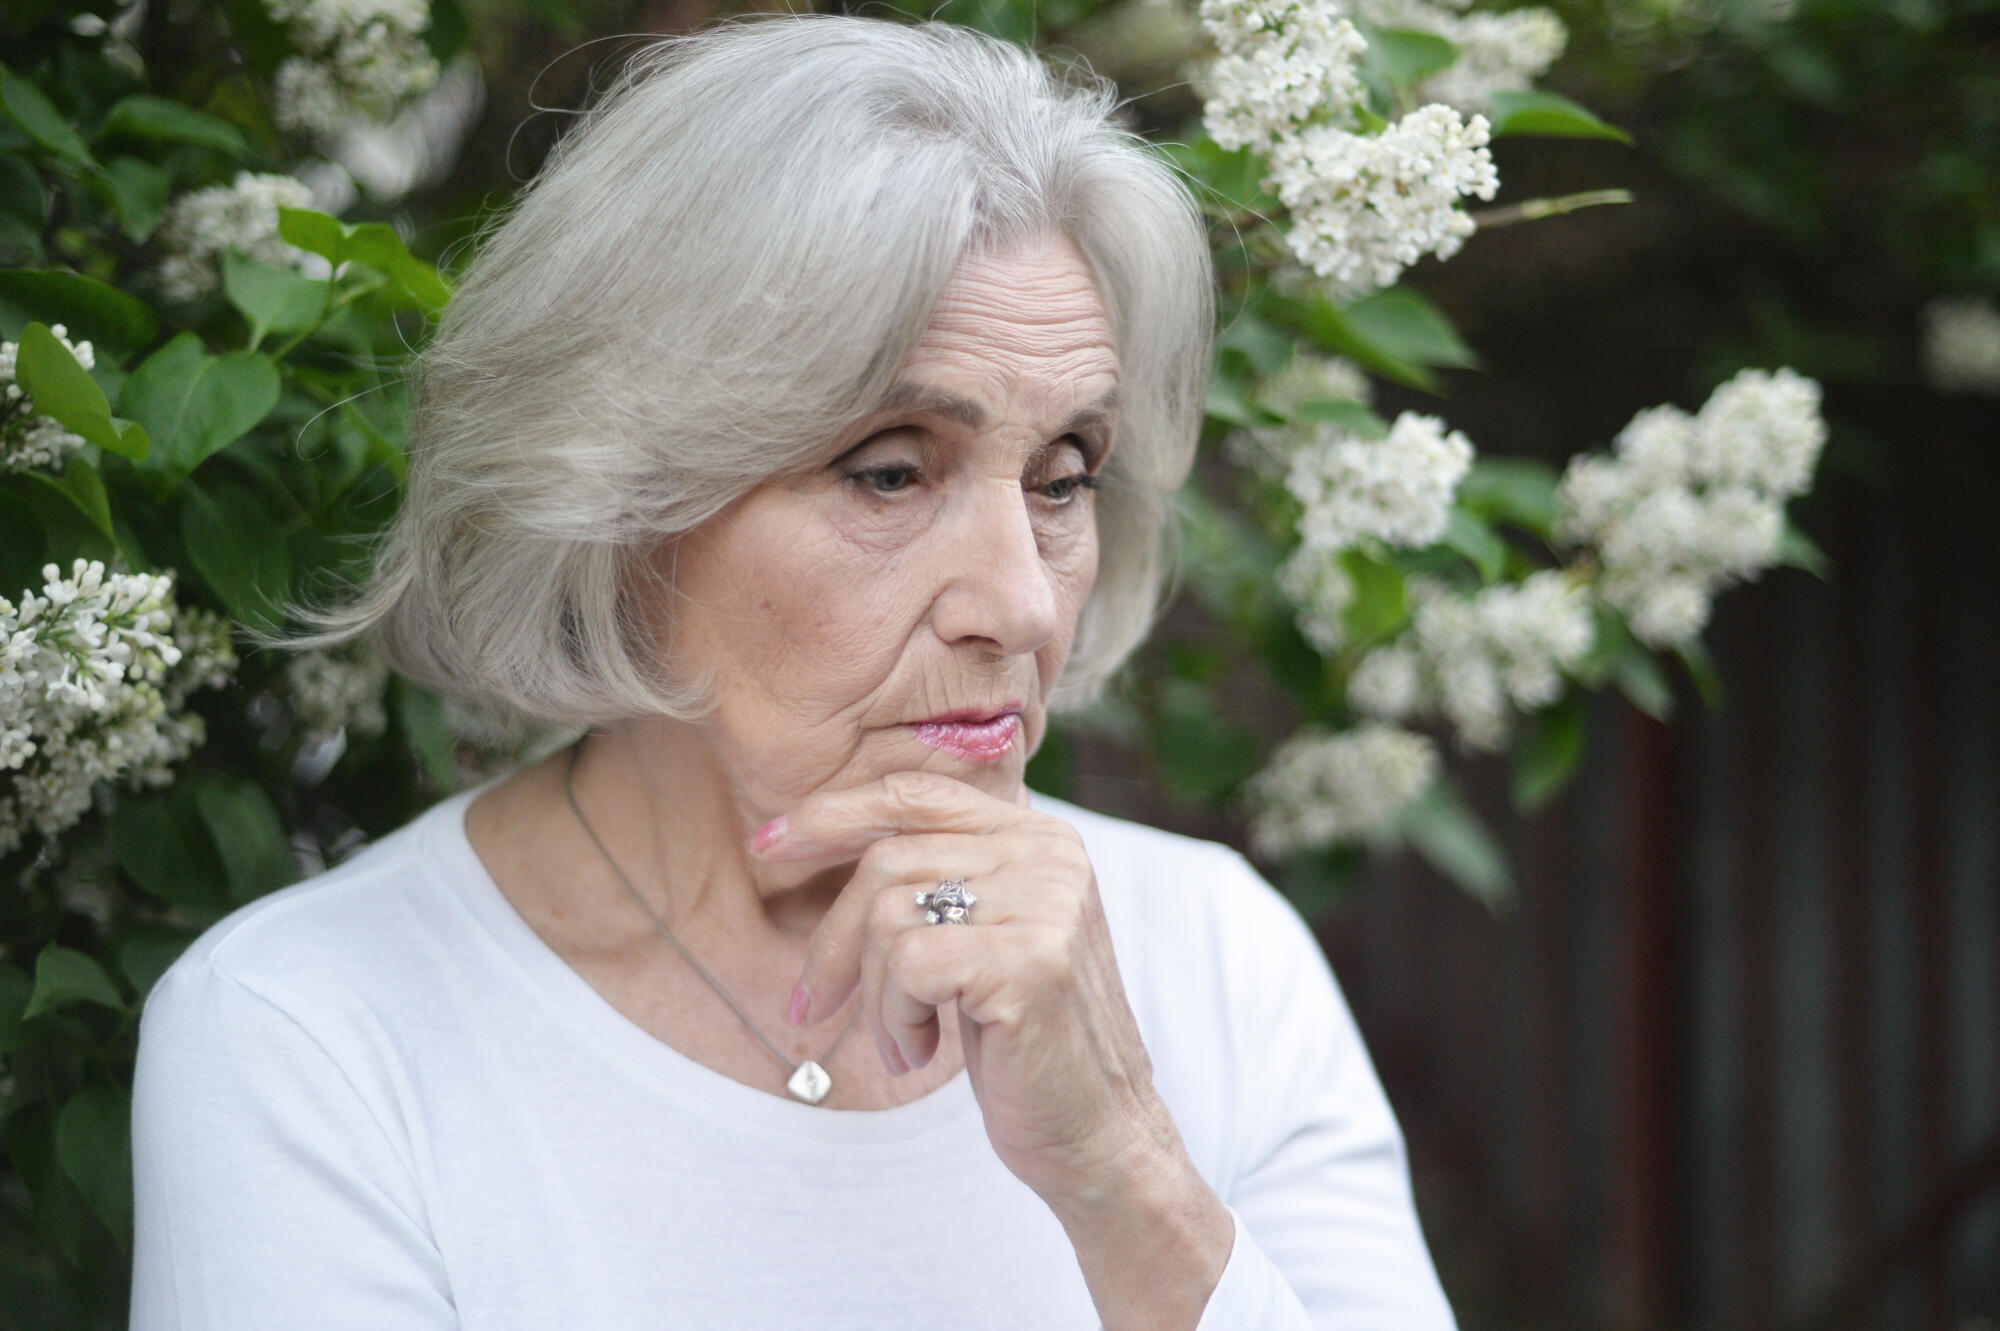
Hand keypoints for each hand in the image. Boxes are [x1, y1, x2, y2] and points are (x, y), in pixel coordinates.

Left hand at [752, 770, 1174, 1205]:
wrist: (1096, 1132)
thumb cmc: (1021, 1041)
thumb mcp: (978, 939)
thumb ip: (935, 879)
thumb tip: (814, 835)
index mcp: (1038, 836)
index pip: (915, 794)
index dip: (832, 813)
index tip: (766, 844)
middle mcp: (1049, 853)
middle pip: (887, 861)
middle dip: (833, 943)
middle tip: (813, 1009)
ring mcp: (1047, 901)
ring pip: (889, 913)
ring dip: (873, 996)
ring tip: (904, 1042)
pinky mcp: (1032, 959)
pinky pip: (908, 964)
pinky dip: (893, 1018)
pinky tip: (920, 1052)